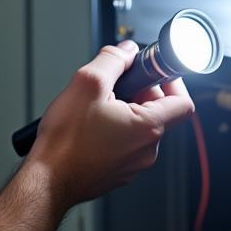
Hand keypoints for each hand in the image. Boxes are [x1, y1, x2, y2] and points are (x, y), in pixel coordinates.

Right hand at [25, 40, 194, 208]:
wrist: (47, 180)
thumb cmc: (66, 142)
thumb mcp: (87, 83)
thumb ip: (112, 60)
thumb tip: (127, 50)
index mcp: (148, 128)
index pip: (183, 101)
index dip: (172, 80)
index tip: (154, 71)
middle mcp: (146, 150)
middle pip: (159, 111)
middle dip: (140, 91)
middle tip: (116, 83)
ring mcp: (132, 164)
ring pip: (140, 127)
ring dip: (125, 110)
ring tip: (97, 106)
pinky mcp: (117, 171)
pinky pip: (125, 143)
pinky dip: (115, 129)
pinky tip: (90, 125)